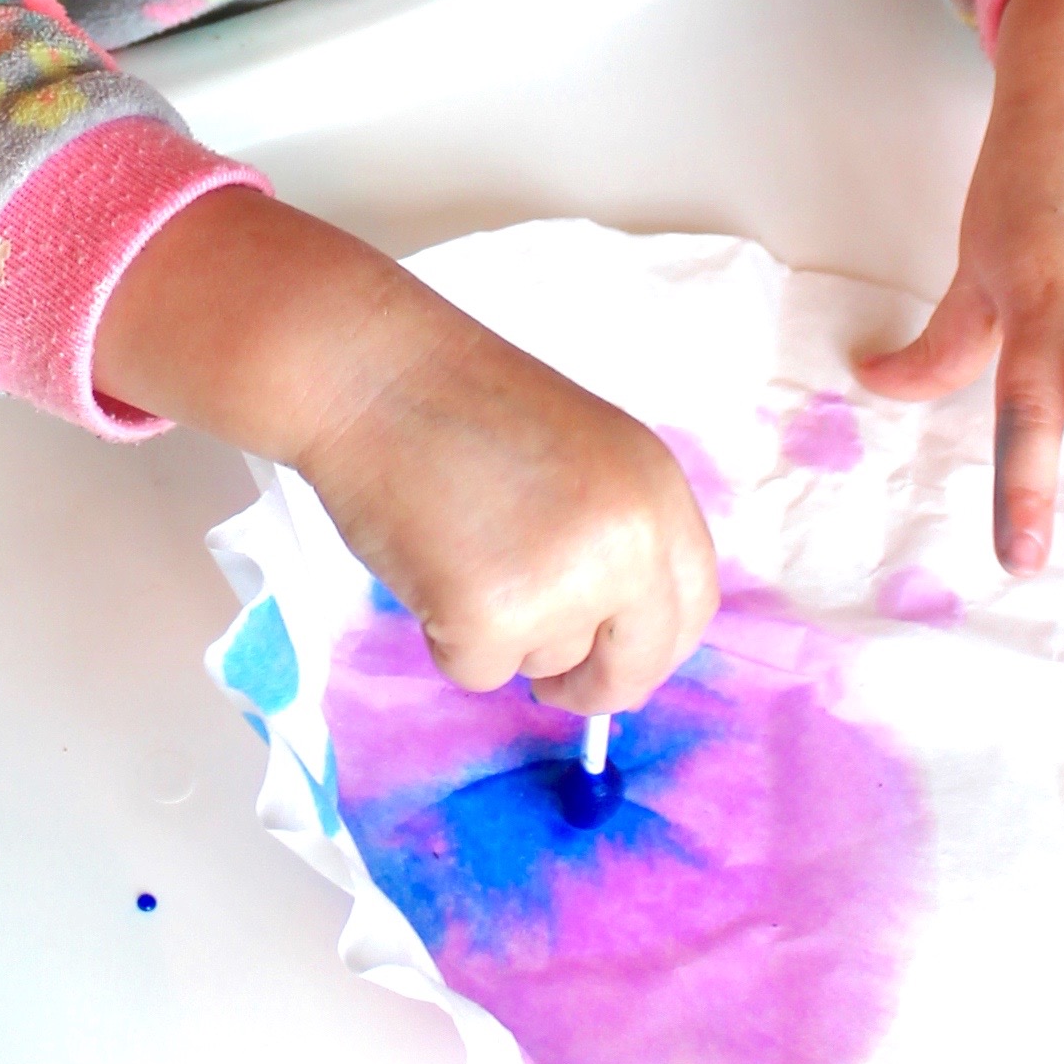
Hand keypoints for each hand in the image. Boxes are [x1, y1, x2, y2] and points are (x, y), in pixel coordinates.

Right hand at [97, 188, 716, 712]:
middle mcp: (628, 543)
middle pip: (636, 663)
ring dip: (506, 634)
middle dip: (593, 687)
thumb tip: (615, 634)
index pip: (691, 605)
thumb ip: (615, 532)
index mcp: (656, 492)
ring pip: (550, 664)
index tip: (620, 660)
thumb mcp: (583, 455)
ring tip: (460, 546)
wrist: (371, 377)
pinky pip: (480, 670)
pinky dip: (446, 636)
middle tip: (553, 686)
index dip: (653, 645)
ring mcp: (565, 584)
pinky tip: (426, 565)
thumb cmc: (458, 406)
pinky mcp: (490, 618)